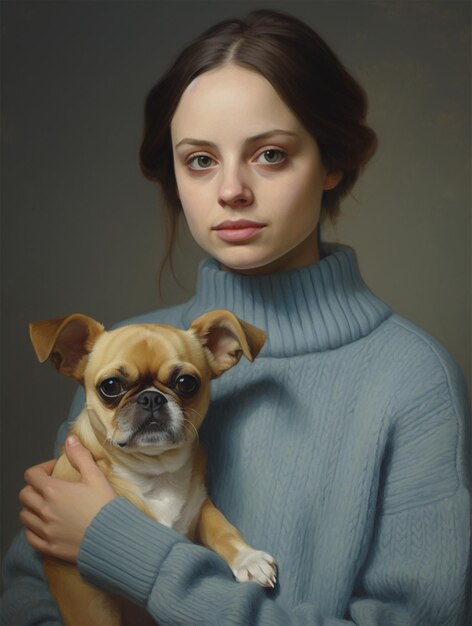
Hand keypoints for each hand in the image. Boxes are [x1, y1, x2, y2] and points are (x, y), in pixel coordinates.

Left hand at [19, 435, 116, 561]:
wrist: (112, 539)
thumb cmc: (105, 506)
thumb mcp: (96, 477)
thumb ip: (81, 456)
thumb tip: (70, 440)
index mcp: (53, 491)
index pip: (32, 475)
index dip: (42, 469)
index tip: (55, 471)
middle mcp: (44, 510)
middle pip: (25, 495)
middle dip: (34, 488)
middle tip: (50, 488)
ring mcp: (44, 530)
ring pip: (24, 516)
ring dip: (32, 508)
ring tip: (47, 506)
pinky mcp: (48, 547)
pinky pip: (29, 536)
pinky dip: (33, 529)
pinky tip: (46, 525)